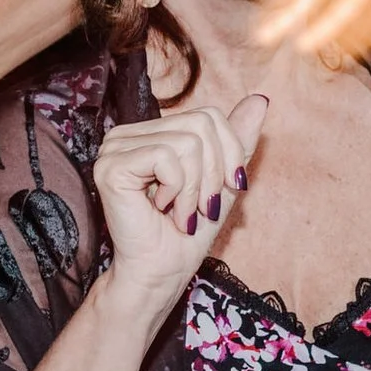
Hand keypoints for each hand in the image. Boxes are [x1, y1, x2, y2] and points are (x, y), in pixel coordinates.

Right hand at [91, 94, 268, 315]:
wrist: (162, 271)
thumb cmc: (189, 233)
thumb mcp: (223, 181)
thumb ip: (237, 140)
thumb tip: (260, 99)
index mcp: (150, 133)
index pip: (207, 115)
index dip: (229, 152)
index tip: (227, 189)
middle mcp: (127, 134)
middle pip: (200, 125)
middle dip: (215, 172)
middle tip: (203, 207)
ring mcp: (114, 148)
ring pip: (186, 142)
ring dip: (195, 188)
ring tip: (183, 213)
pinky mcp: (110, 166)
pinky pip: (165, 157)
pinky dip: (177, 189)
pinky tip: (163, 209)